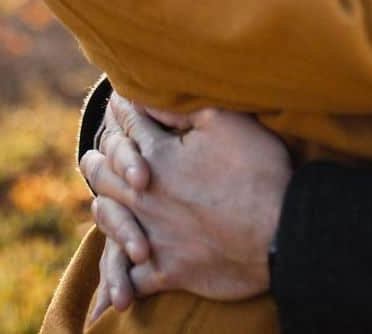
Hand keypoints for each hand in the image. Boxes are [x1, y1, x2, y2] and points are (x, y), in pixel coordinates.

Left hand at [81, 92, 291, 310]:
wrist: (279, 232)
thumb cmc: (258, 170)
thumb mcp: (225, 121)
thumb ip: (183, 109)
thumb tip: (153, 97)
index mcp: (159, 155)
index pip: (129, 126)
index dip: (121, 111)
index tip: (117, 103)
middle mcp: (146, 195)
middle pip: (105, 173)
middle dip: (98, 159)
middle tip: (92, 155)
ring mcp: (153, 234)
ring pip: (108, 221)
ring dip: (101, 208)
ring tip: (98, 201)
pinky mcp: (167, 271)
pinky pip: (129, 275)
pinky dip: (118, 276)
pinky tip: (116, 274)